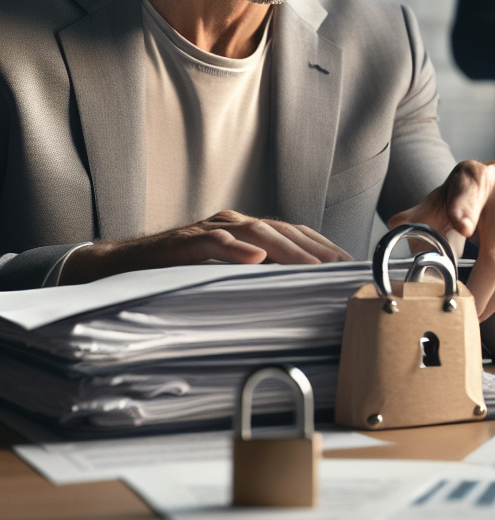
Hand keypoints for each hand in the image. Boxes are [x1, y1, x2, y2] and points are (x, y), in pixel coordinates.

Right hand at [59, 210, 352, 283]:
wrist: (121, 266)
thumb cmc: (178, 272)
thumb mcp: (224, 273)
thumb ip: (256, 276)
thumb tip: (298, 295)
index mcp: (246, 229)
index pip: (293, 233)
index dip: (321, 246)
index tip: (347, 263)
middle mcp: (232, 223)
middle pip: (282, 231)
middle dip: (314, 248)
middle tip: (339, 266)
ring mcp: (208, 230)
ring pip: (254, 232)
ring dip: (286, 248)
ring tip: (310, 264)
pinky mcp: (183, 243)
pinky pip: (212, 242)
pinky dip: (235, 248)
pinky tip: (254, 258)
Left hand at [388, 160, 494, 320]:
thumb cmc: (469, 197)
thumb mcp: (441, 199)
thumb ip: (420, 217)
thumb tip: (395, 229)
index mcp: (473, 178)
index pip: (468, 192)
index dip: (464, 210)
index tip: (461, 228)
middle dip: (477, 294)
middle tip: (462, 314)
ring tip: (480, 310)